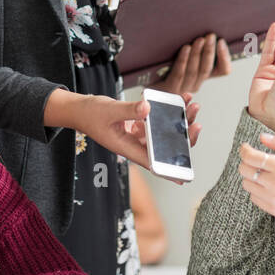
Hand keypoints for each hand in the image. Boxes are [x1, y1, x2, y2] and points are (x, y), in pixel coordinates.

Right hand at [75, 92, 202, 179]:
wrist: (80, 109)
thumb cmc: (90, 114)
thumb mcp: (109, 110)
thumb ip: (129, 110)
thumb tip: (148, 108)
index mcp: (127, 148)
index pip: (152, 163)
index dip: (169, 171)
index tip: (185, 175)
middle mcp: (135, 145)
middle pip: (164, 147)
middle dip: (182, 136)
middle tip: (195, 122)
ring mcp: (137, 135)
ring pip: (164, 133)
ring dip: (178, 120)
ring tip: (192, 105)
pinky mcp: (138, 125)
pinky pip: (157, 121)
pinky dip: (167, 112)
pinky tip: (178, 99)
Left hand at [150, 33, 231, 94]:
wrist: (145, 79)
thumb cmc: (165, 63)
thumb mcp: (185, 54)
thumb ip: (196, 46)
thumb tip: (205, 28)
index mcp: (202, 76)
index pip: (223, 70)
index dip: (224, 56)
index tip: (221, 41)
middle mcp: (195, 84)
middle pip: (207, 69)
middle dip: (210, 50)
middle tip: (210, 36)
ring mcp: (182, 88)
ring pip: (194, 71)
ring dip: (198, 54)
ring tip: (199, 40)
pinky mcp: (169, 88)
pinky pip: (178, 74)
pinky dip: (183, 60)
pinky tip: (186, 48)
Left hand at [238, 131, 274, 221]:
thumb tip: (262, 137)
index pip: (250, 157)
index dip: (244, 150)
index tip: (246, 148)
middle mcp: (274, 183)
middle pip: (244, 170)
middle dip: (246, 162)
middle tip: (254, 160)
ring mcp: (272, 198)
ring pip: (247, 185)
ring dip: (251, 177)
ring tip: (263, 174)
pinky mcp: (273, 210)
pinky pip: (254, 199)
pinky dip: (256, 191)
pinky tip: (267, 187)